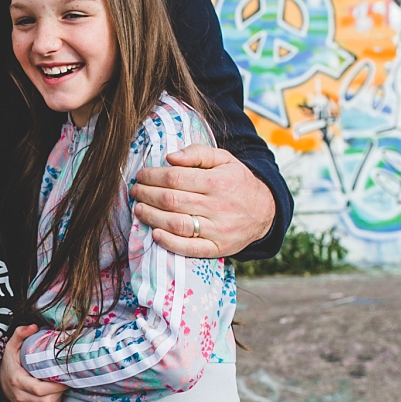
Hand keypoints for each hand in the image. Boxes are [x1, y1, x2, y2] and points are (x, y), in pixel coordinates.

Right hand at [0, 325, 63, 401]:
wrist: (0, 383)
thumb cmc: (9, 365)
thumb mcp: (12, 347)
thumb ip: (20, 334)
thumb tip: (33, 326)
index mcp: (17, 381)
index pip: (39, 389)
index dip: (56, 385)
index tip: (64, 377)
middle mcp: (20, 396)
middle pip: (47, 400)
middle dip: (60, 390)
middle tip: (65, 379)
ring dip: (58, 396)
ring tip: (58, 385)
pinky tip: (53, 393)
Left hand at [131, 145, 274, 258]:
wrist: (265, 211)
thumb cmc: (238, 182)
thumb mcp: (224, 159)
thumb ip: (197, 153)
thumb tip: (170, 157)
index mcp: (218, 181)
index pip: (175, 178)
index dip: (152, 176)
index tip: (140, 175)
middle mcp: (218, 206)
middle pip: (172, 200)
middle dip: (147, 195)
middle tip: (135, 191)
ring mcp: (218, 229)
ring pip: (177, 224)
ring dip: (152, 217)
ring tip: (139, 209)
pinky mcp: (218, 248)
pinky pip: (190, 248)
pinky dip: (170, 242)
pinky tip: (155, 234)